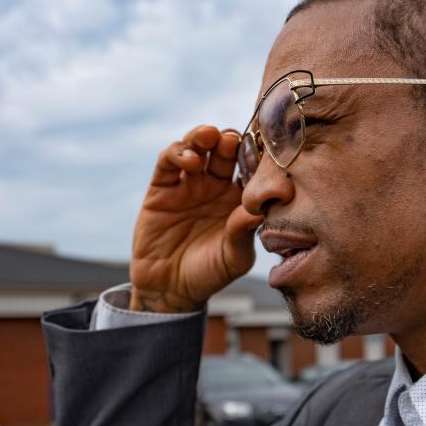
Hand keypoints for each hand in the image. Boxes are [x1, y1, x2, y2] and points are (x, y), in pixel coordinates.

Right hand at [129, 125, 263, 312]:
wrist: (171, 289)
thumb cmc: (210, 273)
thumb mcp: (234, 257)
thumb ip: (243, 232)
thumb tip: (260, 209)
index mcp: (239, 198)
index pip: (250, 167)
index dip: (256, 154)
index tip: (264, 147)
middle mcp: (215, 185)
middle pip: (224, 149)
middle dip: (230, 139)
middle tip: (234, 139)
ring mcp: (188, 183)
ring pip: (197, 147)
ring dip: (204, 136)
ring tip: (210, 137)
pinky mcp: (162, 187)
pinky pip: (168, 161)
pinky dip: (178, 152)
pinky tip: (190, 160)